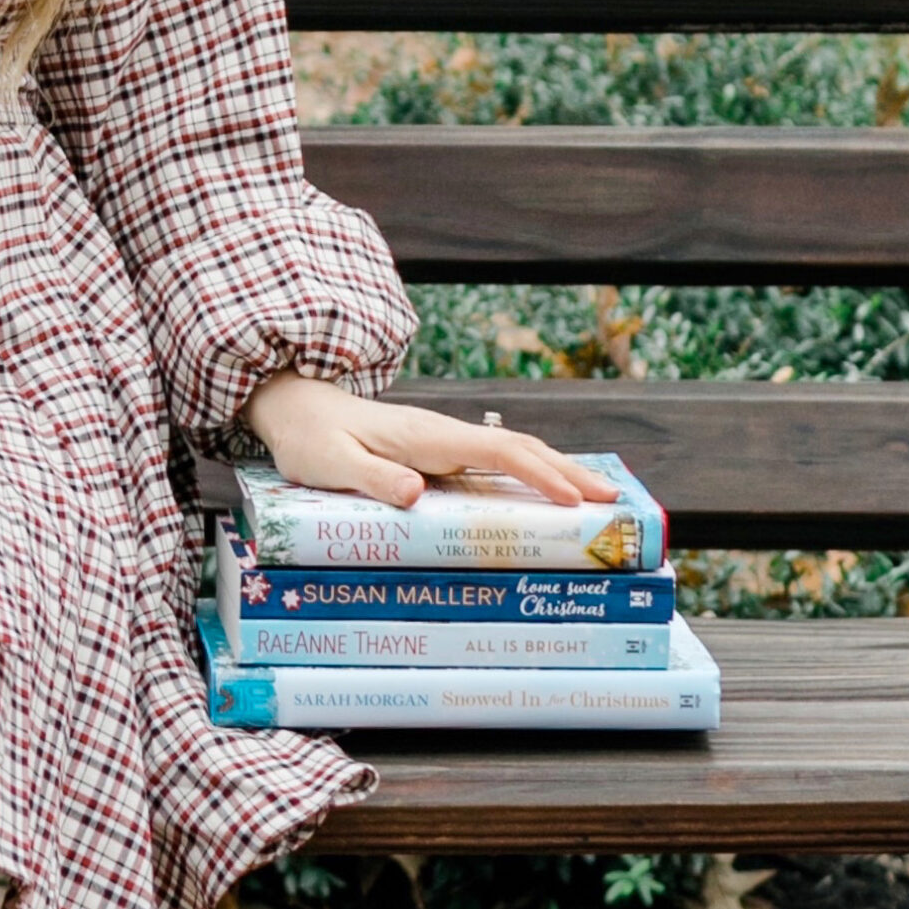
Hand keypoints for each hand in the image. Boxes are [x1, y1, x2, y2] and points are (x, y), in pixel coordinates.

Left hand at [241, 373, 620, 519]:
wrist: (294, 407)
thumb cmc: (310, 439)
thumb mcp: (332, 463)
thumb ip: (373, 476)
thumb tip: (418, 492)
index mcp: (426, 437)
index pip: (498, 452)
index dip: (540, 475)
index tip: (575, 499)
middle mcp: (444, 434)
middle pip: (521, 449)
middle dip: (569, 472)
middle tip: (614, 501)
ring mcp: (444, 441)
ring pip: (513, 453)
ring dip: (558, 472)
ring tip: (599, 498)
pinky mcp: (438, 452)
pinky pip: (495, 463)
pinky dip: (532, 475)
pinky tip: (548, 494)